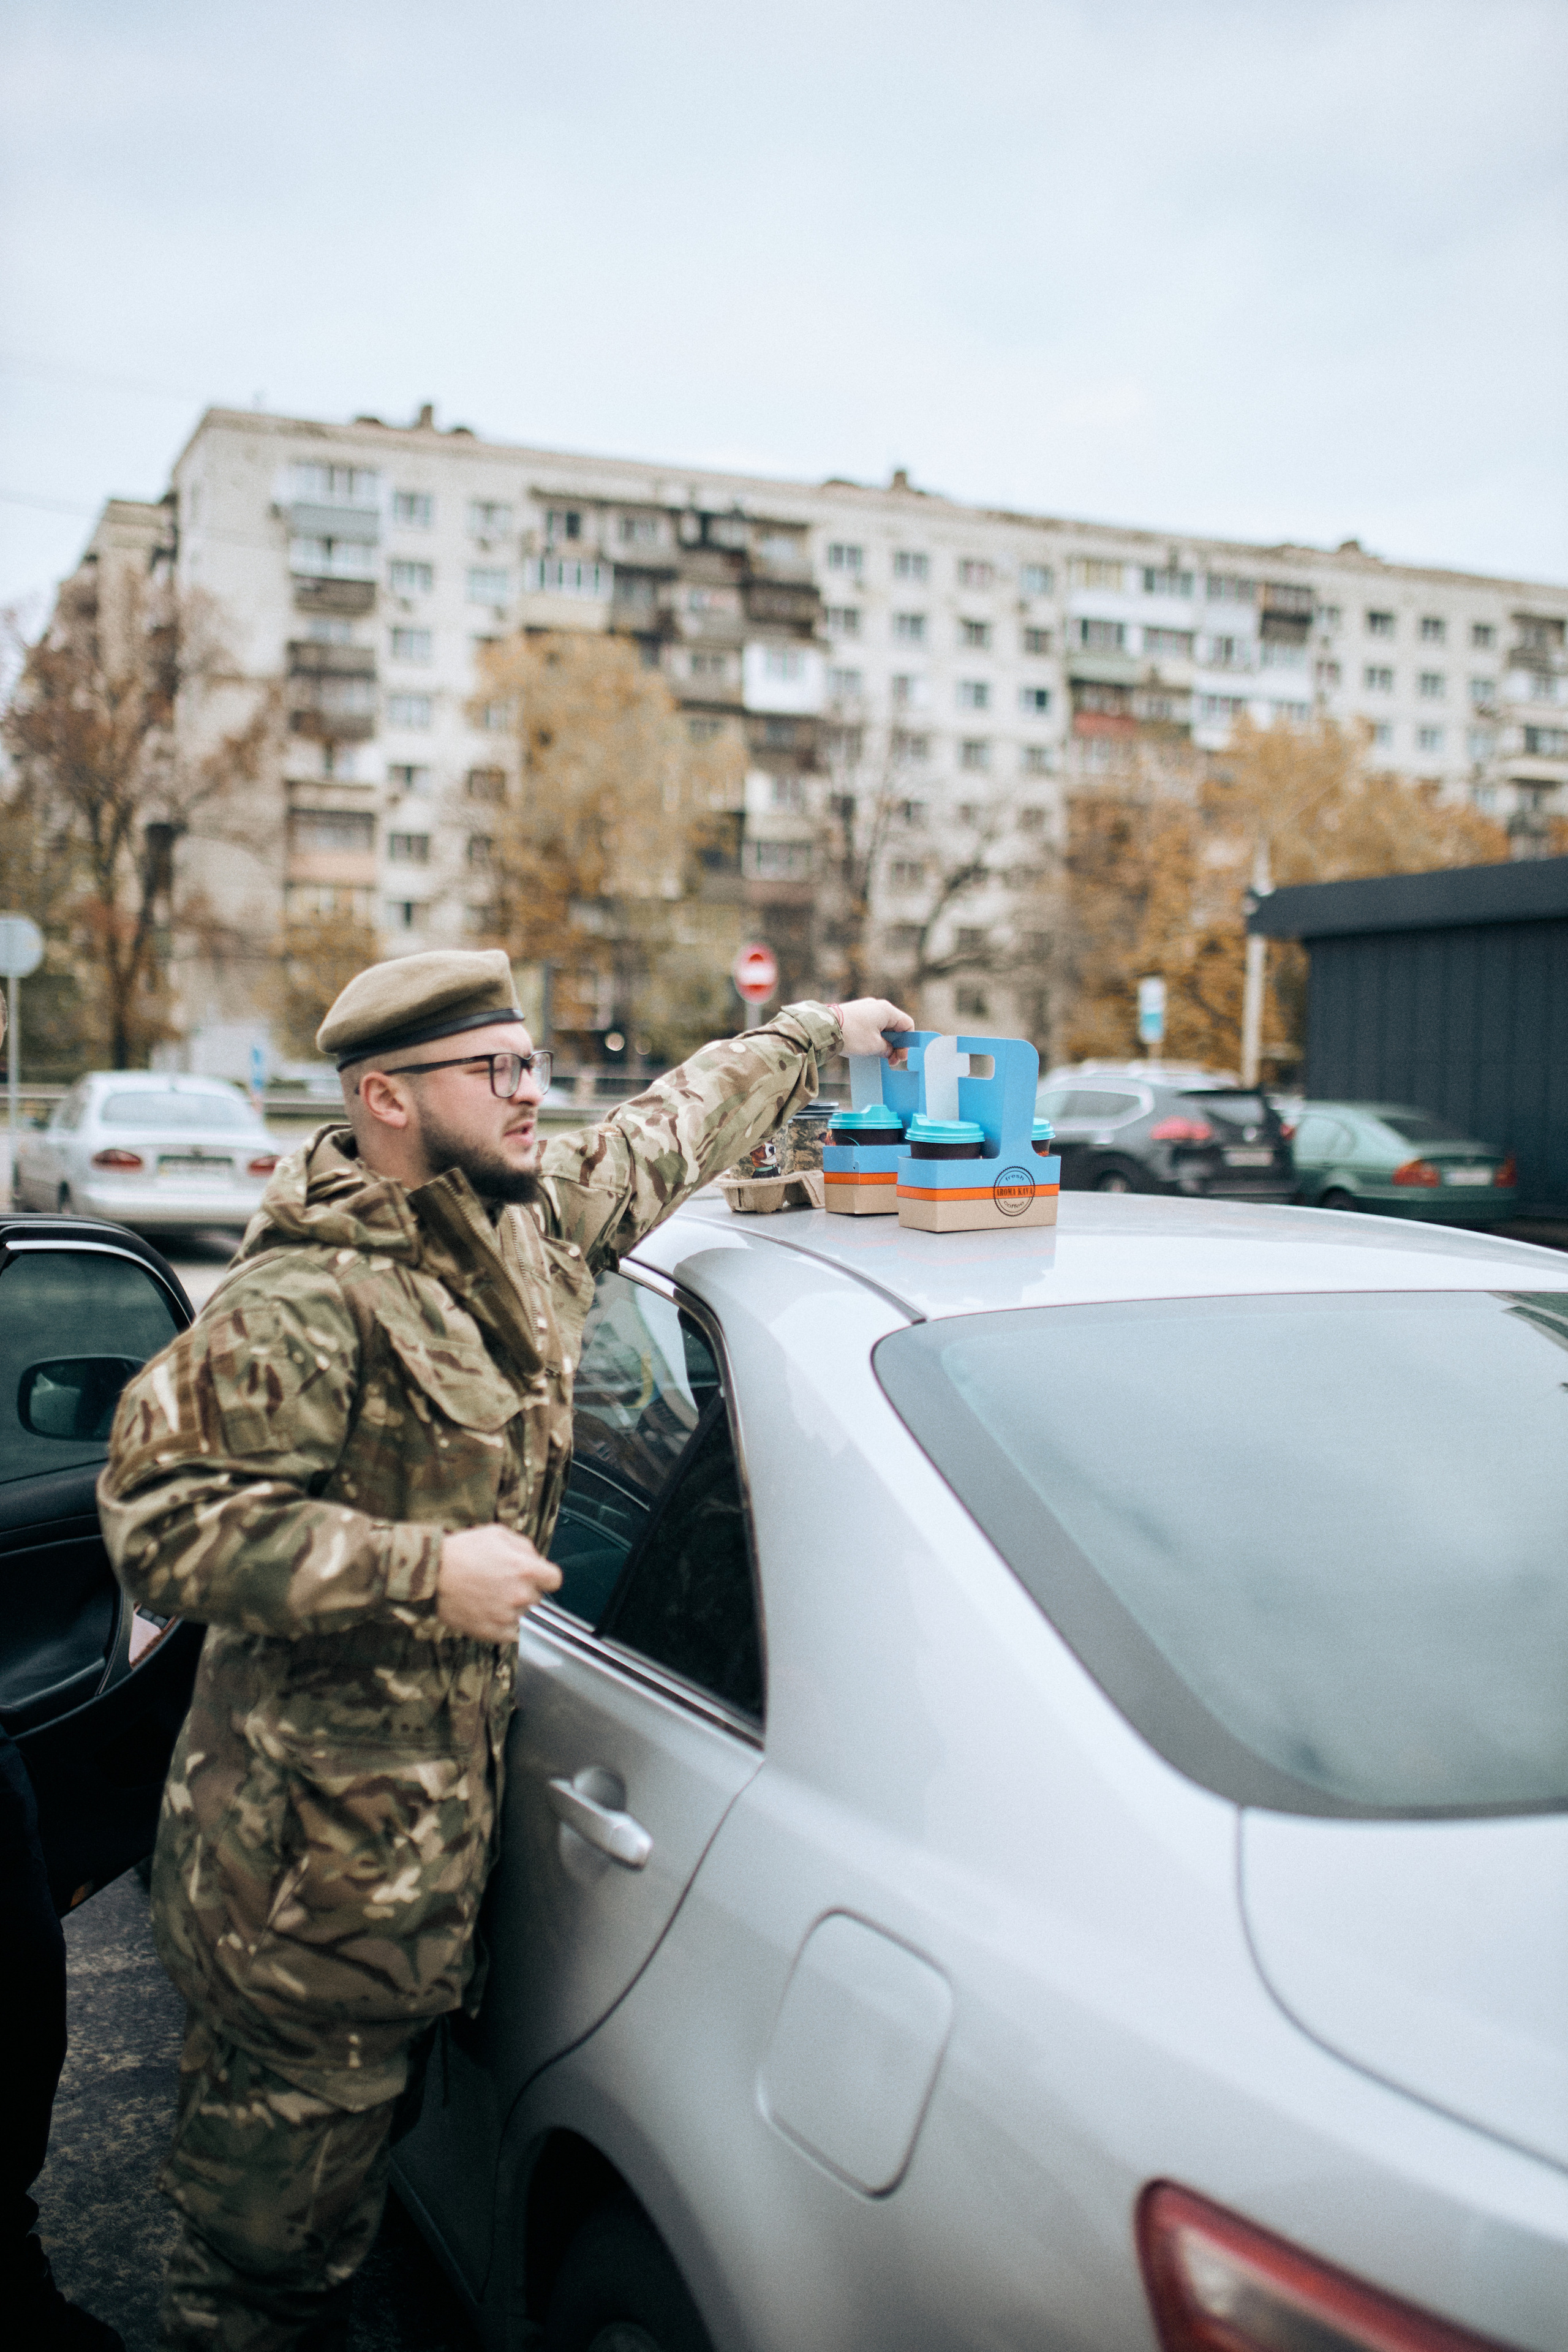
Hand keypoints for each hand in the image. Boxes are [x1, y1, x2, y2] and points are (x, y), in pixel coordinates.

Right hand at [437, 1525, 561, 1642]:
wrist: (432, 1575)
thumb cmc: (462, 1551)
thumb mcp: (497, 1534)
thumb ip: (524, 1546)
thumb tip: (537, 1559)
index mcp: (526, 1569)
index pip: (554, 1580)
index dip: (544, 1577)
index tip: (535, 1578)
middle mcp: (521, 1594)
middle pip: (537, 1598)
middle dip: (524, 1590)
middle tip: (502, 1583)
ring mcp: (507, 1616)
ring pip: (523, 1615)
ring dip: (513, 1608)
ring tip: (490, 1597)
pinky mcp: (493, 1632)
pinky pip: (511, 1634)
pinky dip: (503, 1626)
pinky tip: (489, 1612)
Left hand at [836, 997, 915, 1066]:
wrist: (824, 1028)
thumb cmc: (852, 1034)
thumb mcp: (874, 1046)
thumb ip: (887, 1049)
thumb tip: (889, 1051)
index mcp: (887, 1010)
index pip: (907, 1025)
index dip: (907, 1043)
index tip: (900, 1057)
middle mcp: (877, 1006)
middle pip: (895, 1026)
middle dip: (895, 1045)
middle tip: (890, 1061)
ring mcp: (865, 1009)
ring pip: (882, 1027)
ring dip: (884, 1042)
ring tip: (878, 1056)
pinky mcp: (855, 1014)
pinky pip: (871, 1026)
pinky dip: (873, 1037)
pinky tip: (868, 1049)